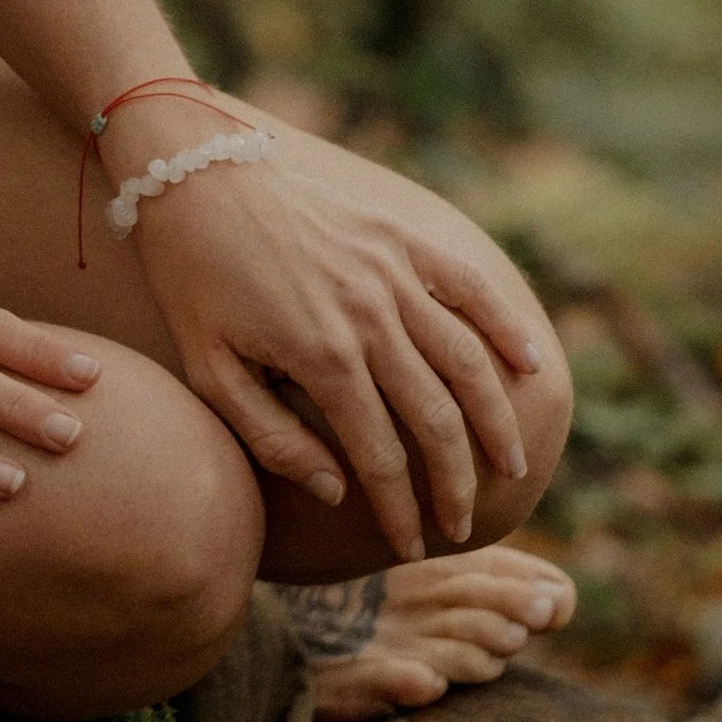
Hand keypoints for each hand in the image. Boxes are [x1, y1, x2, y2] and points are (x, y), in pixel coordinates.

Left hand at [118, 131, 542, 555]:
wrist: (190, 172)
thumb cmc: (191, 278)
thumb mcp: (208, 370)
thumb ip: (271, 437)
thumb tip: (338, 491)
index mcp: (320, 356)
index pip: (379, 456)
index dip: (399, 511)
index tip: (410, 549)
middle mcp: (368, 315)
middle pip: (434, 418)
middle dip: (454, 483)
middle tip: (460, 527)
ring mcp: (390, 270)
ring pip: (465, 360)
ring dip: (493, 420)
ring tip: (508, 467)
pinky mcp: (397, 235)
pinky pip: (466, 285)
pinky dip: (504, 324)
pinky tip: (530, 364)